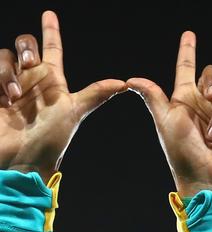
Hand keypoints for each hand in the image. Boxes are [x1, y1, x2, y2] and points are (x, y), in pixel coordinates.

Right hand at [0, 11, 124, 183]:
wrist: (24, 161)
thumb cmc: (51, 141)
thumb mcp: (75, 113)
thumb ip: (96, 94)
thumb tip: (124, 83)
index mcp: (53, 83)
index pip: (52, 49)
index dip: (51, 30)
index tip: (50, 14)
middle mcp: (32, 82)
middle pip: (26, 45)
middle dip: (26, 46)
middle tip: (30, 62)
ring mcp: (12, 87)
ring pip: (6, 57)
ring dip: (9, 69)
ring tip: (14, 93)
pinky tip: (5, 97)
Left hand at [127, 33, 211, 198]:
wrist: (206, 180)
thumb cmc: (182, 154)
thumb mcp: (165, 123)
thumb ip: (152, 98)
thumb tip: (131, 80)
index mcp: (185, 101)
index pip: (186, 68)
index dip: (187, 51)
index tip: (189, 34)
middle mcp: (205, 106)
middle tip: (207, 97)